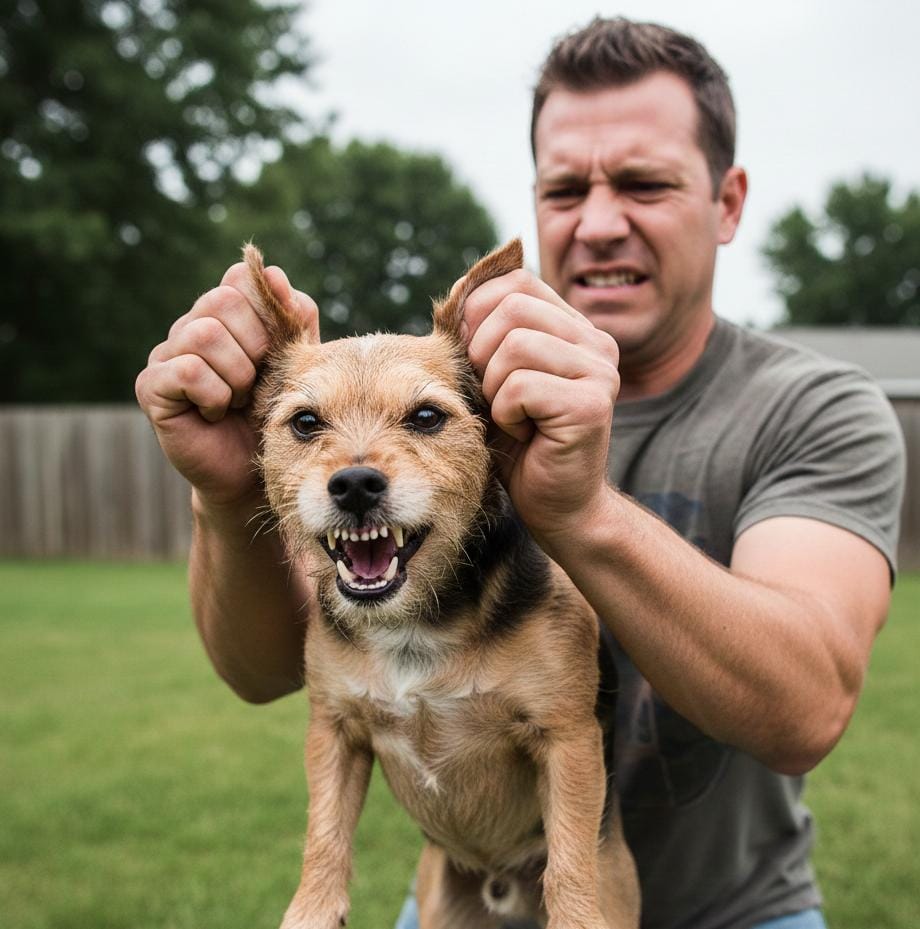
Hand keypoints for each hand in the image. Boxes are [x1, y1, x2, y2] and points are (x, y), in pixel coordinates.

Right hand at [135, 261, 318, 509]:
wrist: (251, 472)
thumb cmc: (274, 414)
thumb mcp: (297, 361)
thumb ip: (295, 318)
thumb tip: (273, 274)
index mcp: (224, 314)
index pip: (239, 278)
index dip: (266, 311)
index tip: (276, 349)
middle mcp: (190, 326)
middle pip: (222, 301)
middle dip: (254, 347)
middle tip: (256, 383)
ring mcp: (165, 354)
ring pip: (205, 335)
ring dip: (236, 376)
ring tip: (238, 401)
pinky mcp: (151, 386)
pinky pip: (188, 371)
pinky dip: (215, 396)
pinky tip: (216, 413)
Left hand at [462, 269, 619, 544]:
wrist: (558, 506)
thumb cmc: (520, 443)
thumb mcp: (495, 378)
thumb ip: (486, 336)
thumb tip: (454, 297)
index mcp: (575, 329)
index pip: (515, 283)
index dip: (478, 314)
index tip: (476, 359)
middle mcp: (596, 342)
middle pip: (511, 308)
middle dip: (481, 355)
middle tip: (495, 396)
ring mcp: (600, 372)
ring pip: (513, 346)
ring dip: (493, 389)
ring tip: (513, 417)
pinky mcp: (592, 404)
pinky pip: (518, 386)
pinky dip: (505, 415)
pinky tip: (524, 434)